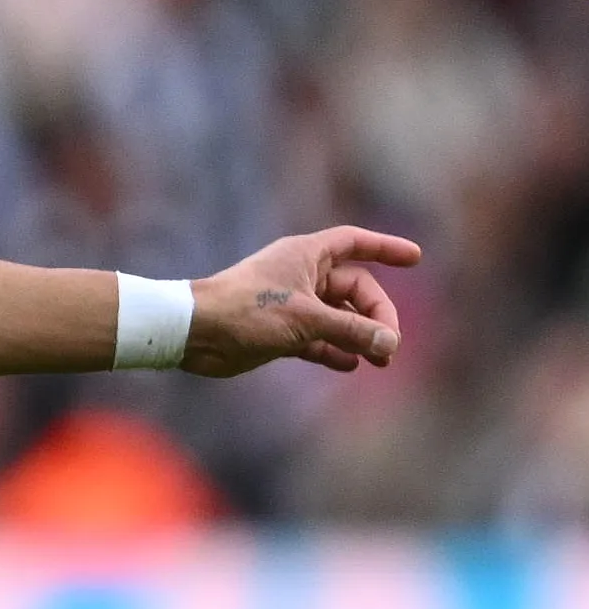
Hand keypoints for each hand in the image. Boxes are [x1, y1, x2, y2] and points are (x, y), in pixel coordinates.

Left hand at [187, 225, 420, 376]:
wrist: (194, 333)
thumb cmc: (245, 312)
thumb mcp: (306, 319)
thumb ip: (350, 331)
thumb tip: (389, 343)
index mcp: (306, 256)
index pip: (354, 243)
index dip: (385, 247)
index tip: (415, 258)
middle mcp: (301, 276)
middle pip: (355, 289)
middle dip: (376, 316)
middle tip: (389, 347)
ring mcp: (291, 304)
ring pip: (338, 317)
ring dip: (359, 337)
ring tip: (380, 361)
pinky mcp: (279, 331)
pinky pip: (318, 339)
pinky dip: (334, 351)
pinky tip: (351, 365)